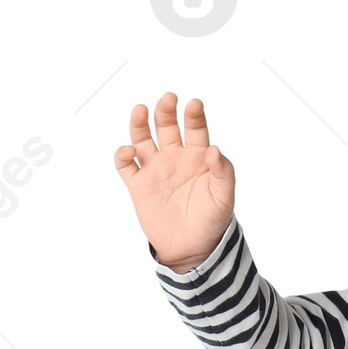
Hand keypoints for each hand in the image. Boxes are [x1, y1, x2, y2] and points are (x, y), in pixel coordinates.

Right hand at [114, 94, 235, 268]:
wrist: (193, 249)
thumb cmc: (212, 221)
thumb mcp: (224, 198)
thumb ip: (223, 172)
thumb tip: (214, 148)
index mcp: (197, 156)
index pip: (195, 128)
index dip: (194, 115)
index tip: (194, 105)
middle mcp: (175, 157)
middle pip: (166, 126)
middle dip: (166, 111)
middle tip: (168, 99)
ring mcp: (155, 169)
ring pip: (143, 138)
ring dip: (139, 123)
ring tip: (140, 110)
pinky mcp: (139, 185)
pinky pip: (126, 165)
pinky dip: (123, 154)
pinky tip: (129, 151)